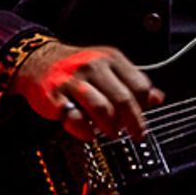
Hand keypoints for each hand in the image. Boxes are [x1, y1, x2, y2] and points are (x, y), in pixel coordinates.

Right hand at [14, 41, 162, 141]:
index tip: (143, 120)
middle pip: (124, 99)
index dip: (144, 107)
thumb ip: (133, 82)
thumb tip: (157, 98)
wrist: (38, 60)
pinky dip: (85, 131)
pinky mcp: (56, 96)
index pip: (140, 85)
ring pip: (102, 109)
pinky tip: (89, 132)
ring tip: (111, 133)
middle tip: (135, 135)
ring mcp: (73, 81)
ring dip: (110, 127)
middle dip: (133, 123)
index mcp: (111, 59)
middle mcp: (94, 67)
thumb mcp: (108, 67)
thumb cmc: (77, 68)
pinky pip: (75, 119)